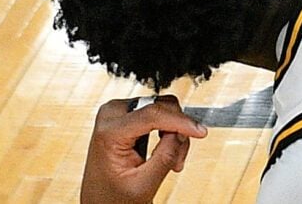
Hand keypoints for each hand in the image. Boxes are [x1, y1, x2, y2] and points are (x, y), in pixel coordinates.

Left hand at [80, 96, 205, 203]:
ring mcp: (117, 111)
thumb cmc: (114, 196)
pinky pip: (158, 111)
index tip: (201, 132)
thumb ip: (166, 155)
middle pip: (160, 106)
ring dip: (174, 132)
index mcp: (108, 132)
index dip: (181, 121)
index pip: (152, 114)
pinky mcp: (125, 112)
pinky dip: (167, 129)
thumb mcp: (144, 183)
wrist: (100, 199)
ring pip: (163, 108)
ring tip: (171, 160)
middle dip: (177, 131)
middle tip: (178, 160)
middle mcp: (111, 114)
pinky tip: (164, 151)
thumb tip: (183, 130)